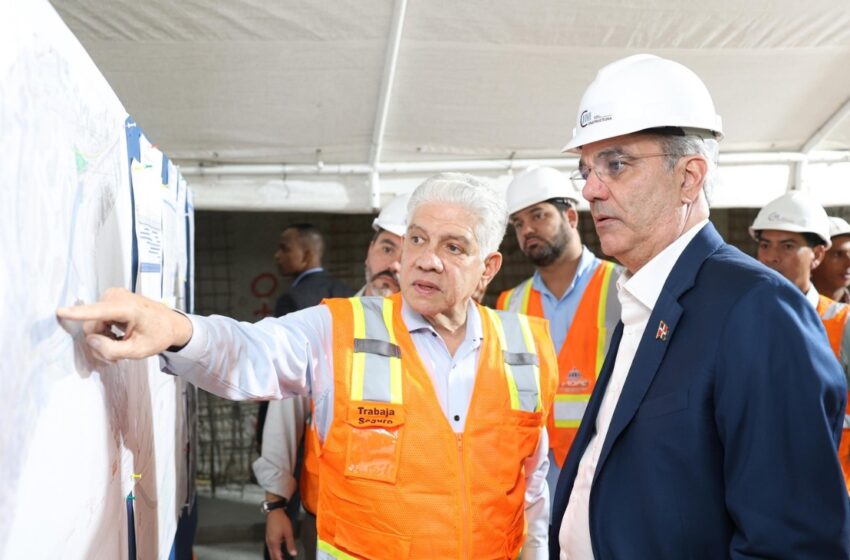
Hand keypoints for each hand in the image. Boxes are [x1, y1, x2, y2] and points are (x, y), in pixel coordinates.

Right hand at [56, 287, 191, 361]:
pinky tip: (118, 336)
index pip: (100, 311)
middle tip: (116, 356)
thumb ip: (112, 349)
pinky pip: (96, 319)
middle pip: (92, 325)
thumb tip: (90, 340)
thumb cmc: (157, 336)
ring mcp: (113, 296)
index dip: (78, 313)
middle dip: (100, 343)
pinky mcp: (109, 298)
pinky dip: (104, 331)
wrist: (171, 324)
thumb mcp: (138, 351)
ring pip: (93, 324)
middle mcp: (118, 297)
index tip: (60, 311)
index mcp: (129, 308)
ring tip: (121, 345)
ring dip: (103, 339)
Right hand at [266, 508, 296, 559]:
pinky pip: (270, 547)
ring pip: (271, 551)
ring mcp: (267, 539)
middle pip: (272, 555)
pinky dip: (274, 551)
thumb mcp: (288, 532)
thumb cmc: (281, 521)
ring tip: (282, 558)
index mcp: (274, 543)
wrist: (274, 511)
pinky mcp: (268, 536)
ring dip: (275, 556)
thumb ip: (290, 544)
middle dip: (277, 559)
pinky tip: (279, 550)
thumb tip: (293, 554)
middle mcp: (269, 543)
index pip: (277, 556)